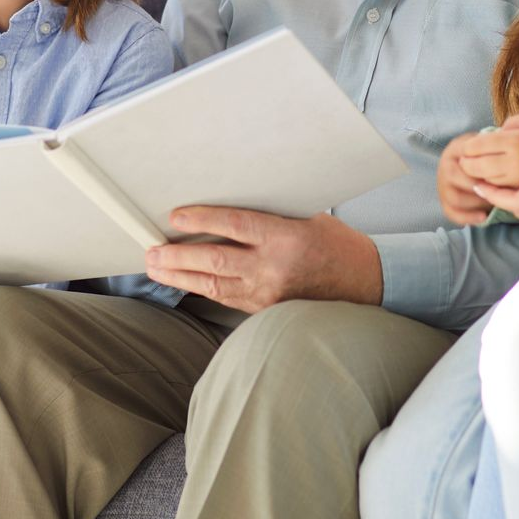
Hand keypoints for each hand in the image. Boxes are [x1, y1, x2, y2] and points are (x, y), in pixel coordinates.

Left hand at [144, 208, 382, 312]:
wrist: (366, 284)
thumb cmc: (337, 244)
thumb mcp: (306, 217)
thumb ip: (268, 217)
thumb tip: (226, 208)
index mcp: (285, 238)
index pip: (235, 226)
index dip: (202, 220)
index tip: (176, 216)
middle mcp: (274, 269)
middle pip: (215, 261)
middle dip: (178, 256)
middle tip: (151, 250)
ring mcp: (269, 294)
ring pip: (214, 285)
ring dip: (180, 276)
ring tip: (156, 267)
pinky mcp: (267, 310)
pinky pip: (227, 298)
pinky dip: (202, 288)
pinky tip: (184, 282)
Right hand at [439, 133, 492, 224]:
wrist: (467, 161)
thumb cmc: (483, 153)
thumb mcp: (486, 144)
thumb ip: (493, 146)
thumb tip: (506, 152)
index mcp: (455, 150)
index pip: (464, 161)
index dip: (482, 172)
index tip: (500, 178)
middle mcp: (444, 168)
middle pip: (455, 179)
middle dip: (479, 189)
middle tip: (498, 193)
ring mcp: (442, 186)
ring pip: (455, 199)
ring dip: (475, 204)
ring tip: (493, 204)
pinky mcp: (444, 202)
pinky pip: (451, 213)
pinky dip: (467, 218)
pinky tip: (483, 218)